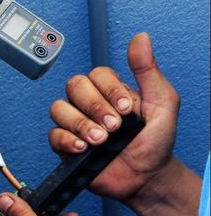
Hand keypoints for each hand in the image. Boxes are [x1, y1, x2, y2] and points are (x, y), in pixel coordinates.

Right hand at [48, 32, 179, 206]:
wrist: (146, 177)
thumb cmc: (155, 142)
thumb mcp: (162, 101)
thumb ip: (148, 70)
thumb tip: (140, 38)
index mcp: (110, 90)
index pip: (96, 74)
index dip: (109, 90)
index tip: (127, 110)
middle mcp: (90, 105)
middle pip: (74, 87)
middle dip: (95, 107)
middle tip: (114, 127)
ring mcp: (75, 126)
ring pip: (59, 109)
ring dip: (80, 123)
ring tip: (100, 140)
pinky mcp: (65, 148)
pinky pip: (53, 136)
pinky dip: (67, 140)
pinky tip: (83, 147)